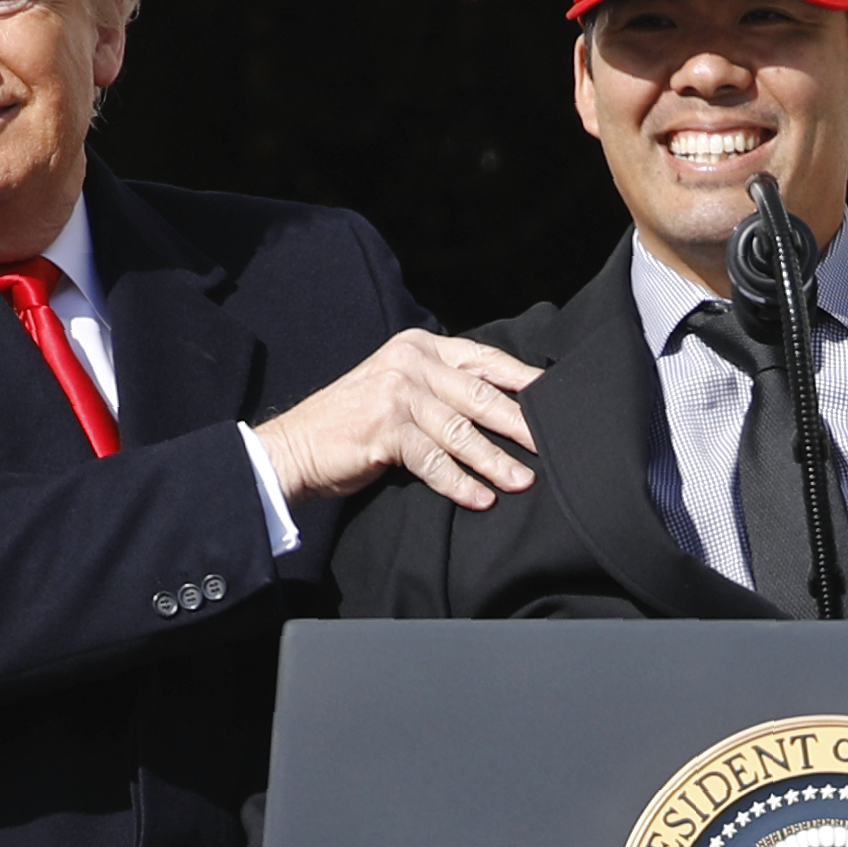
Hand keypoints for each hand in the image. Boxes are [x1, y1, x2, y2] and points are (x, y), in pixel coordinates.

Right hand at [254, 330, 542, 509]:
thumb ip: (439, 388)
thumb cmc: (351, 423)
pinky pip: (434, 461)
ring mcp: (397, 395)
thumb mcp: (397, 389)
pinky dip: (459, 483)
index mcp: (417, 347)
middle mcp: (409, 364)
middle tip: (553, 444)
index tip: (553, 395)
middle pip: (480, 395)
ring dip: (496, 460)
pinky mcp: (386, 430)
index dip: (520, 378)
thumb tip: (498, 406)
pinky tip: (481, 499)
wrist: (294, 447)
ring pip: (461, 431)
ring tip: (523, 481)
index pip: (482, 359)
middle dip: (520, 423)